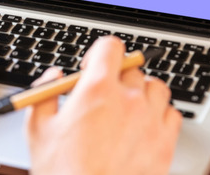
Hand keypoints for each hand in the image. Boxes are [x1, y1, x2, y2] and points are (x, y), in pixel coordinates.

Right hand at [25, 36, 181, 174]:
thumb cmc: (63, 172)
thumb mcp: (38, 129)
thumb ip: (45, 93)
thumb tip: (54, 76)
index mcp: (97, 90)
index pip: (111, 47)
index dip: (100, 53)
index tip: (93, 67)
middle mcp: (129, 100)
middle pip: (132, 68)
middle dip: (117, 77)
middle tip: (105, 96)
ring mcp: (150, 121)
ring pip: (156, 88)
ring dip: (143, 93)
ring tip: (127, 109)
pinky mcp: (165, 143)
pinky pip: (172, 114)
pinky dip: (160, 115)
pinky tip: (144, 127)